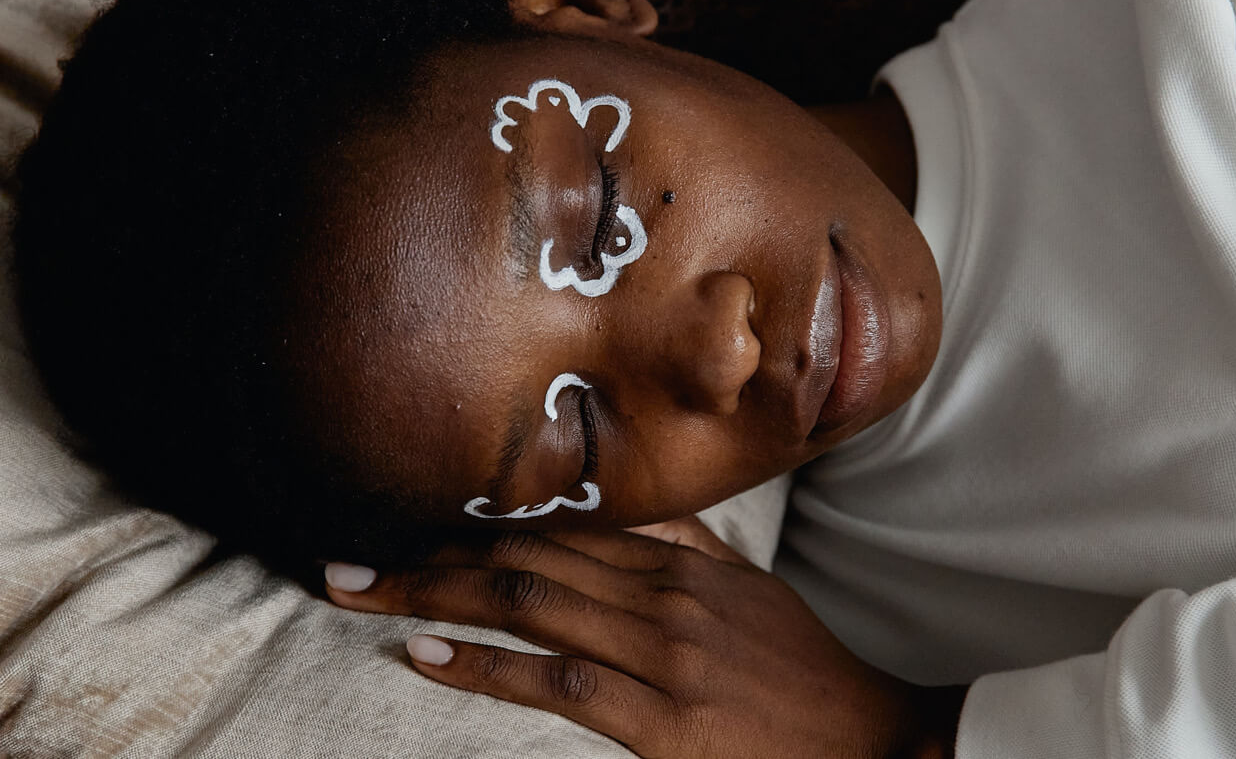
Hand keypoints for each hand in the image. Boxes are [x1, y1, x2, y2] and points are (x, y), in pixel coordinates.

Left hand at [323, 518, 963, 757]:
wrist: (874, 737)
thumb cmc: (806, 667)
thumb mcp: (751, 587)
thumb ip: (687, 546)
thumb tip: (632, 511)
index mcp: (681, 559)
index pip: (557, 525)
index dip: (474, 523)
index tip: (407, 522)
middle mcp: (662, 592)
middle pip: (526, 554)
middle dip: (430, 553)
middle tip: (349, 556)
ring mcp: (660, 651)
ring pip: (530, 603)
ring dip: (435, 595)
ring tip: (359, 591)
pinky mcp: (660, 719)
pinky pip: (557, 682)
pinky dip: (485, 667)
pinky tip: (425, 655)